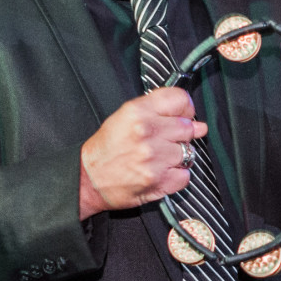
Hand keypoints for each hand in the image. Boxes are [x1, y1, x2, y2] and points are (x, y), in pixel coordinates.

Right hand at [79, 88, 208, 215]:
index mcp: (138, 112)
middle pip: (187, 126)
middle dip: (181, 134)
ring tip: (160, 157)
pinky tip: (162, 172)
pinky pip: (185, 174)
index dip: (185, 107)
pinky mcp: (159, 180)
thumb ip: (156, 110)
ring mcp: (155, 157)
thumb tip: (192, 118)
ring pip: (188, 151)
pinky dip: (177, 175)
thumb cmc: (106, 149)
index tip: (185, 115)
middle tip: (165, 141)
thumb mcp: (124, 117)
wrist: (89, 179)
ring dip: (178, 156)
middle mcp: (147, 132)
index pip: (179, 99)